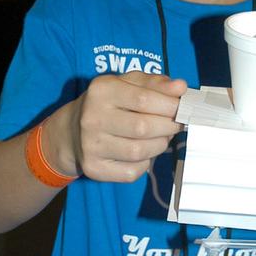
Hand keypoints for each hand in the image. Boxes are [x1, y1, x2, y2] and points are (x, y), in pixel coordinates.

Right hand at [47, 72, 186, 183]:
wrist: (72, 131)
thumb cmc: (109, 104)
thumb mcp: (127, 84)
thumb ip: (155, 83)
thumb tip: (181, 87)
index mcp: (101, 90)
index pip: (144, 98)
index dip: (170, 105)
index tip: (183, 108)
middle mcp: (92, 118)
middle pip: (144, 127)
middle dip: (169, 126)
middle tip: (175, 124)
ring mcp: (91, 146)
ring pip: (140, 152)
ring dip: (159, 145)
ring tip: (160, 136)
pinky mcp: (94, 168)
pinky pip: (132, 172)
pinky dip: (145, 164)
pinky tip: (142, 153)